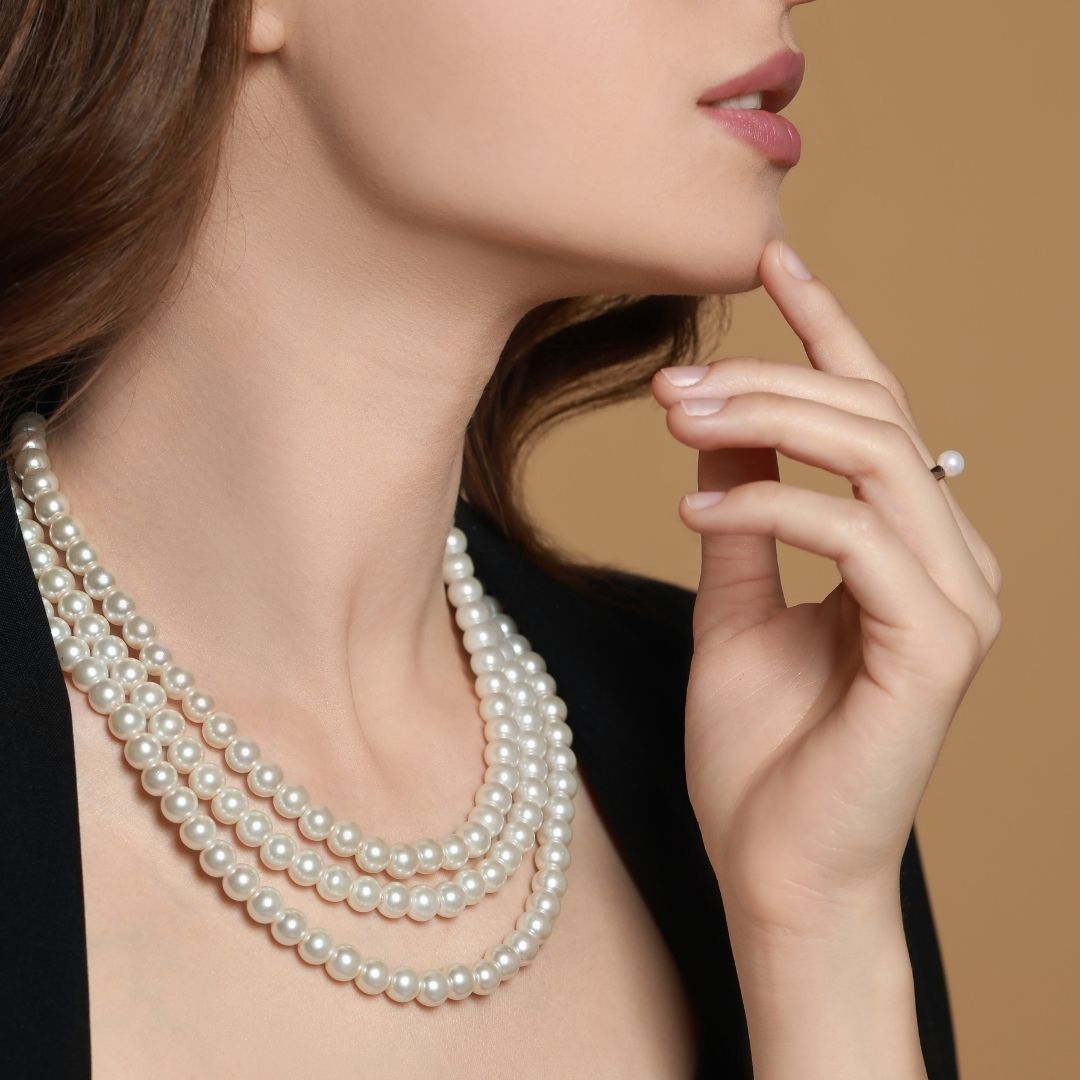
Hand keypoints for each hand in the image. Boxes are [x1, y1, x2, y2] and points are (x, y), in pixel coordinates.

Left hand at [650, 238, 1002, 940]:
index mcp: (906, 548)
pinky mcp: (938, 649)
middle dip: (770, 378)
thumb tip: (719, 432)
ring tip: (677, 419)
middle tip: (673, 380)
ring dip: (769, 424)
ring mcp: (956, 604)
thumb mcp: (736, 606)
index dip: (826, 327)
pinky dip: (770, 510)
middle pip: (874, 418)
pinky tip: (690, 511)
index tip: (768, 259)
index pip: (873, 410)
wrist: (776, 869)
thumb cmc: (761, 751)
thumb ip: (742, 516)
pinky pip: (856, 538)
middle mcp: (948, 561)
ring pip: (876, 459)